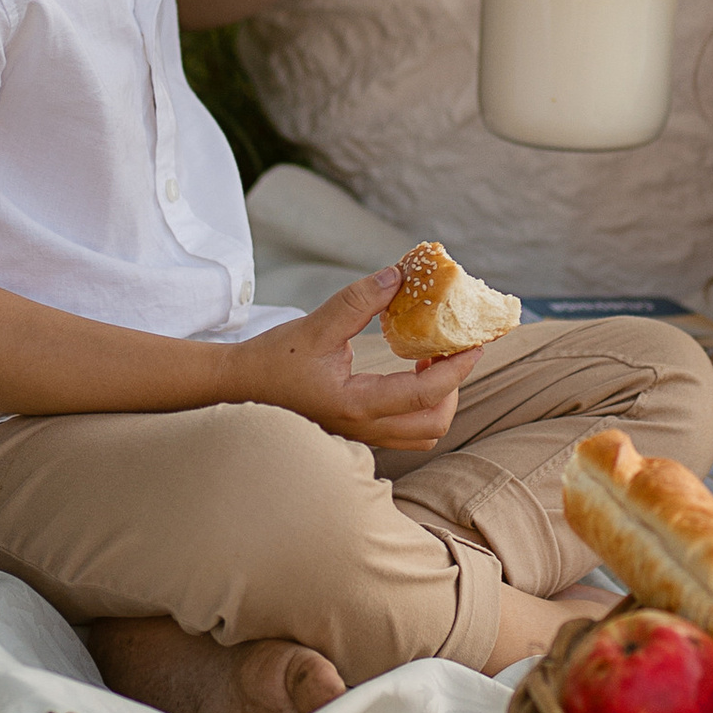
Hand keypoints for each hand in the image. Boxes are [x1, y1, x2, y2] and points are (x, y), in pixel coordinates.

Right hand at [242, 268, 482, 450]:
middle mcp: (363, 428)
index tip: (475, 344)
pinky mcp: (355, 433)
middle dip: (453, 387)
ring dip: (438, 399)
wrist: (237, 389)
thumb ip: (359, 300)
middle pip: (434, 423)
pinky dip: (420, 406)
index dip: (458, 369)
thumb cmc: (272, 358)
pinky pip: (404, 431)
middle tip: (449, 350)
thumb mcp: (315, 325)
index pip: (426, 394)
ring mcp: (360, 436)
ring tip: (428, 361)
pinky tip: (407, 373)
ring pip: (422, 434)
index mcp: (357, 404)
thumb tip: (400, 275)